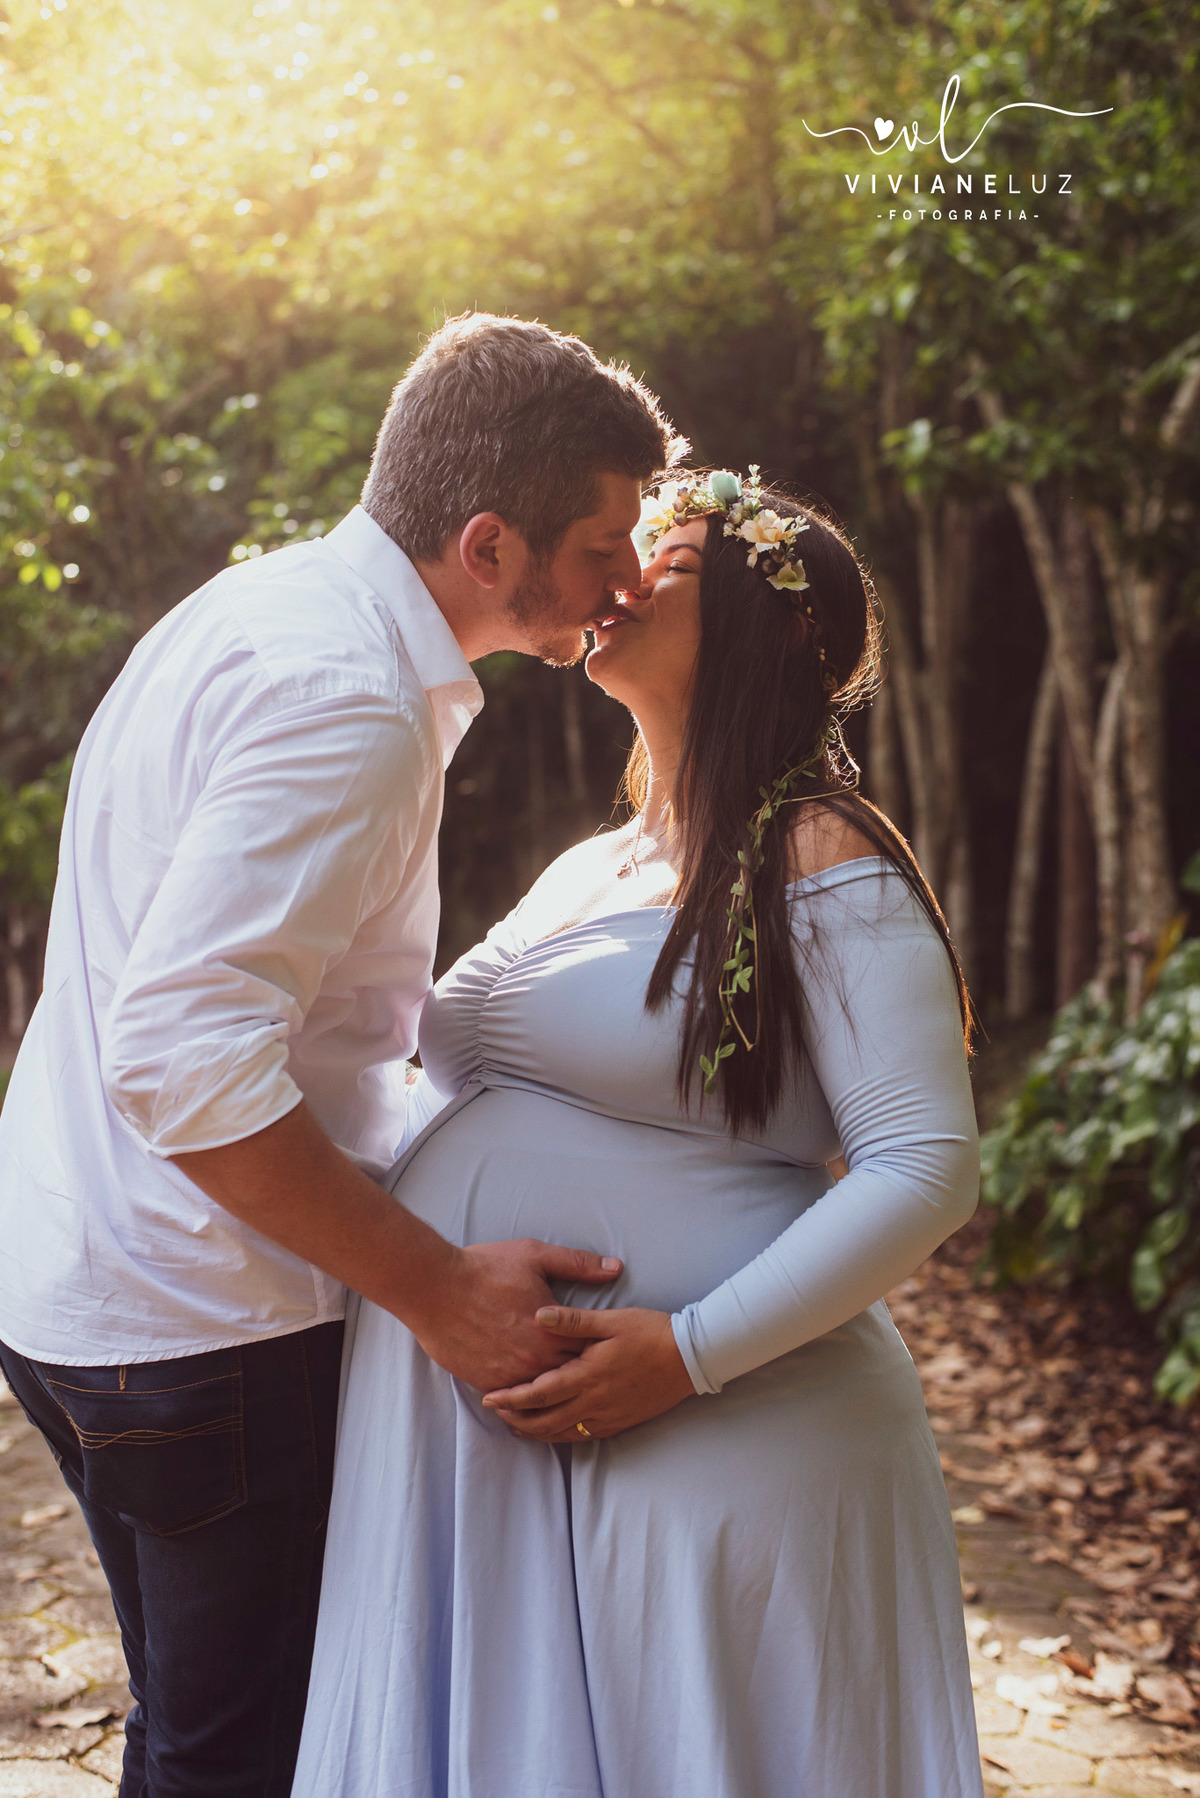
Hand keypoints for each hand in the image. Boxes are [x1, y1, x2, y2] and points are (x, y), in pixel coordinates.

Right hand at [405, 1240, 622, 1393]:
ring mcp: (510, 1377)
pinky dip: (523, 1400)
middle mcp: (535, 1361)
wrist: (434, 1287)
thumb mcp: (536, 1256)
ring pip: (542, 1397)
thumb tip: (616, 1268)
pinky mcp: (485, 1384)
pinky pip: (512, 1402)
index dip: (600, 1353)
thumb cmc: (485, 1269)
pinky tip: (532, 1399)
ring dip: (552, 1393)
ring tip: (565, 1395)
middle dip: (580, 1376)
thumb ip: (579, 1264)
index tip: (608, 1353)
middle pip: (570, 1380)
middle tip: (592, 1378)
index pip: (591, 1354)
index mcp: (554, 1333)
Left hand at [482, 1304, 695, 1441]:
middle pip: (545, 1421)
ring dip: (535, 1432)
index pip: (539, 1394)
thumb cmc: (649, 1332)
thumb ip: (572, 1321)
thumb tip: (537, 1316)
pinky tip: (553, 1431)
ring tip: (516, 1426)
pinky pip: (583, 1436)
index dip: (511, 1398)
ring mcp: (608, 1416)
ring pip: (562, 1433)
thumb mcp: (611, 1320)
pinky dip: (561, 1436)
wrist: (689, 1357)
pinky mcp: (620, 1422)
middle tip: (496, 1414)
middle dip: (517, 1419)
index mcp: (587, 1375)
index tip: (489, 1398)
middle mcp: (594, 1401)